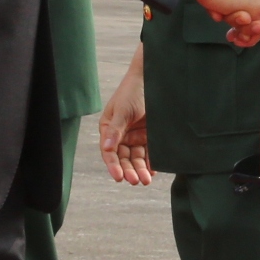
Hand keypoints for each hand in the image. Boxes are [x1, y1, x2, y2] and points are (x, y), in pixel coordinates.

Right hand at [98, 60, 152, 185]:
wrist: (152, 79)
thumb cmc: (132, 91)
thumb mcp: (122, 110)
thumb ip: (115, 131)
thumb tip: (106, 149)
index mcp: (109, 129)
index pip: (109, 152)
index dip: (113, 165)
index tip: (119, 177)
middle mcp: (121, 135)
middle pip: (123, 158)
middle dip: (129, 170)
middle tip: (135, 181)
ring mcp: (135, 136)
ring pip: (136, 158)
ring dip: (140, 169)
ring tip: (146, 180)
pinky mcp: (148, 136)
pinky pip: (149, 153)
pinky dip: (150, 162)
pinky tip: (153, 170)